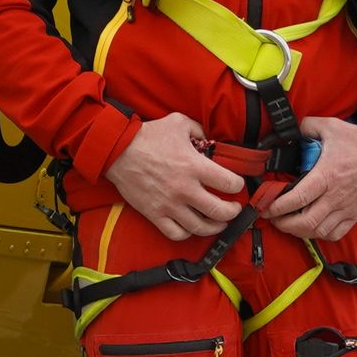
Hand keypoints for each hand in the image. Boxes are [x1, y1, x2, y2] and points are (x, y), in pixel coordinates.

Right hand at [106, 113, 248, 239]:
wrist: (117, 150)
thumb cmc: (148, 136)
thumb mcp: (179, 122)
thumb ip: (199, 131)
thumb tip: (209, 142)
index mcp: (194, 165)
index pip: (229, 183)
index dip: (238, 185)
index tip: (236, 185)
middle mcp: (185, 188)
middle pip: (219, 211)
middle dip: (232, 212)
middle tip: (234, 209)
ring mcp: (169, 204)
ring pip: (200, 227)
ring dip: (215, 227)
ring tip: (218, 222)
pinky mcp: (155, 214)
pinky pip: (176, 233)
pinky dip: (188, 233)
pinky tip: (191, 226)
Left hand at [266, 117, 356, 242]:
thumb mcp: (331, 127)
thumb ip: (306, 126)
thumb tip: (288, 130)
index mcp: (327, 175)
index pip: (297, 198)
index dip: (277, 207)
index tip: (266, 206)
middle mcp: (335, 196)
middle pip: (306, 222)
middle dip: (284, 224)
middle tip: (273, 218)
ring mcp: (346, 208)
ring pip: (319, 231)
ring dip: (299, 232)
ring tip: (288, 224)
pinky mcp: (355, 214)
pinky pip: (335, 234)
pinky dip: (319, 235)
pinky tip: (311, 228)